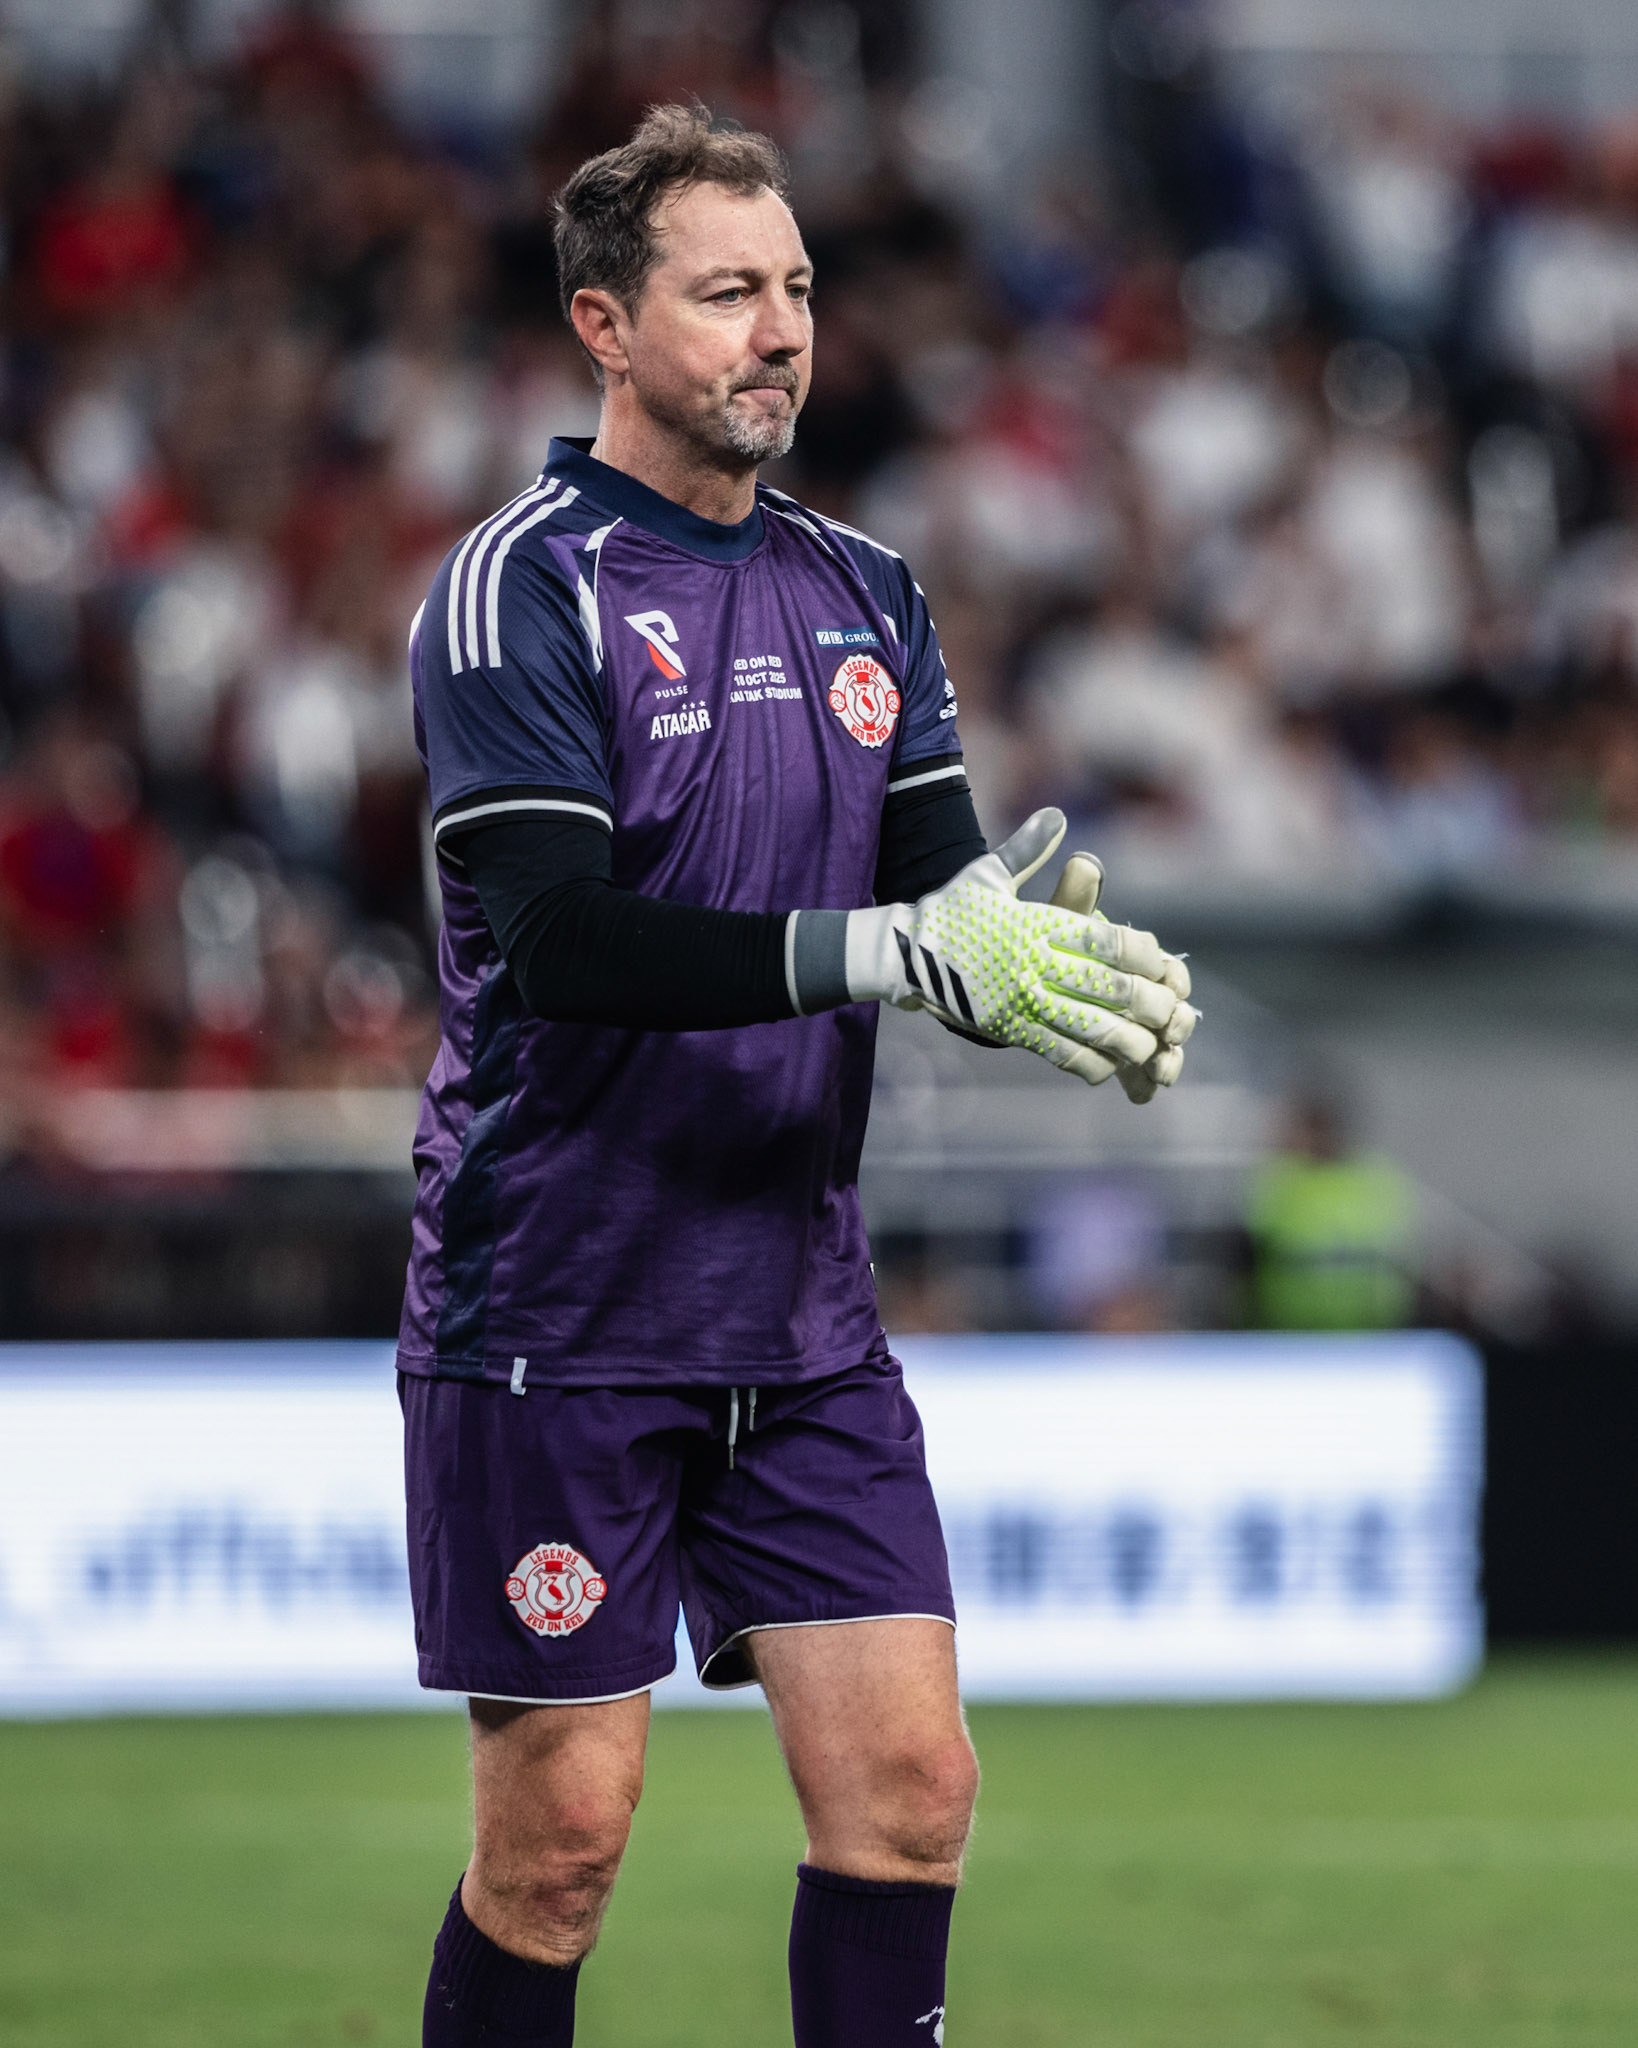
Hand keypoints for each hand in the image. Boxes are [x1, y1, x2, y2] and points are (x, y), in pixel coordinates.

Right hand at [845, 809, 1195, 1087]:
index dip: (1142, 954)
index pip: (1107, 939)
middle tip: (1173, 1012)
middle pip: (1109, 988)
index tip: (1161, 961)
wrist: (902, 955)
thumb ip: (1028, 848)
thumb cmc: (950, 911)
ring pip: (1091, 1027)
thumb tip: (1058, 814)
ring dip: (1128, 1041)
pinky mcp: (1009, 1030)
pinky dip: (1090, 1063)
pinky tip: (1110, 1067)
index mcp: (1038, 924)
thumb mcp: (987, 874)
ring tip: (1150, 1048)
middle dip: (1148, 1003)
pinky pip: (1059, 1053)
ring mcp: (1022, 1001)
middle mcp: (1035, 963)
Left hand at [1046, 848, 1195, 1101]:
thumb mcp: (1049, 919)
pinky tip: (1139, 1095)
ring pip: (1163, 1047)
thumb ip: (1071, 897)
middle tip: (1169, 1032)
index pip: (1167, 969)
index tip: (1168, 983)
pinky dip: (1142, 1085)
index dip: (1172, 978)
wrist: (1007, 982)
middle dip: (1176, 1024)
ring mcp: (1131, 1029)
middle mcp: (1140, 996)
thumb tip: (1082, 861)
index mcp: (1135, 961)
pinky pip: (1137, 1075)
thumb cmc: (1037, 942)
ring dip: (1167, 1060)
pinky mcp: (1114, 1058)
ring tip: (1158, 1071)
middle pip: (1174, 1012)